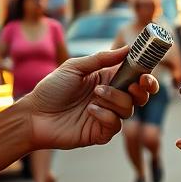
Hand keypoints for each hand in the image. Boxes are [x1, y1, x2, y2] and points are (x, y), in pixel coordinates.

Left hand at [22, 46, 158, 150]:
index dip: (146, 75)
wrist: (34, 115)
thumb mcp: (75, 67)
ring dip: (115, 99)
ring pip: (128, 109)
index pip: (134, 76)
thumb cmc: (51, 89)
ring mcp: (106, 116)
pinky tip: (90, 111)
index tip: (146, 72)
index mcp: (107, 79)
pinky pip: (115, 125)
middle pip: (139, 95)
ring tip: (95, 94)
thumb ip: (101, 59)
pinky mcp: (100, 132)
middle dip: (142, 90)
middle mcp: (110, 97)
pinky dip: (106, 116)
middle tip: (134, 85)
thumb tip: (127, 48)